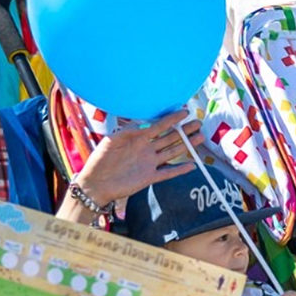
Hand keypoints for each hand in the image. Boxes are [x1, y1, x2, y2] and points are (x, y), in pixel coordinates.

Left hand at [72, 110, 203, 209]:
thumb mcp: (112, 139)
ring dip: (186, 145)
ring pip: (172, 152)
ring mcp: (149, 163)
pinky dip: (180, 169)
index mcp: (137, 137)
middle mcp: (146, 149)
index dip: (172, 119)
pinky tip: (192, 165)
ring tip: (200, 137)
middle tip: (198, 123)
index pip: (158, 125)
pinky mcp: (149, 178)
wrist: (95, 183)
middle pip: (170, 138)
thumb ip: (129, 130)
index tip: (184, 111)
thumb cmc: (100, 159)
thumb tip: (146, 123)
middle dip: (184, 130)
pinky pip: (168, 173)